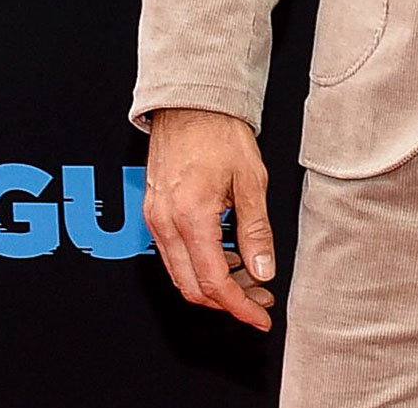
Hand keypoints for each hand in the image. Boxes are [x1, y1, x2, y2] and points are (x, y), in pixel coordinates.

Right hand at [143, 107, 275, 331]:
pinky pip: (173, 254)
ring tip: (249, 278)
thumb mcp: (250, 180)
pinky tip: (225, 257)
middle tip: (260, 298)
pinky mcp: (154, 211)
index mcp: (192, 216)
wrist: (190, 103)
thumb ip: (256, 230)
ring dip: (213, 284)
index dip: (239, 306)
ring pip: (181, 274)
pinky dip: (199, 264)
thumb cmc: (220, 131)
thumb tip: (263, 270)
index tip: (260, 315)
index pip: (214, 282)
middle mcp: (166, 223)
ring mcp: (155, 218)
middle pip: (192, 287)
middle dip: (229, 301)